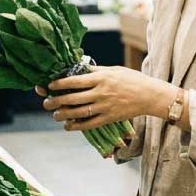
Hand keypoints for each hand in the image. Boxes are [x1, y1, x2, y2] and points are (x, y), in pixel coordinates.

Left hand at [40, 66, 173, 133]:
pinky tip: (68, 125)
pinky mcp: (109, 118)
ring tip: (55, 115)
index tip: (50, 85)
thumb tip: (79, 69)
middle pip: (73, 98)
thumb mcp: (114, 70)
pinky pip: (89, 124)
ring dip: (63, 114)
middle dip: (56, 101)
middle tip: (46, 103)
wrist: (149, 95)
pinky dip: (77, 126)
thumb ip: (96, 71)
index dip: (60, 84)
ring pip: (78, 112)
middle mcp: (101, 92)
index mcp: (102, 78)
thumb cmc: (132, 79)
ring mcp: (105, 106)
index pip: (75, 81)